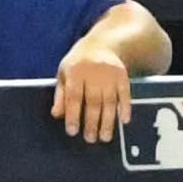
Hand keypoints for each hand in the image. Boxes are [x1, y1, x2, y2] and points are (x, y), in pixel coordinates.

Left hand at [50, 28, 137, 146]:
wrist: (102, 43)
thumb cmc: (78, 63)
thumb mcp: (64, 73)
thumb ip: (61, 94)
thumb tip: (56, 115)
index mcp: (75, 70)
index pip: (73, 96)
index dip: (73, 115)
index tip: (72, 131)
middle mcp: (93, 72)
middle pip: (93, 101)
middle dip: (91, 122)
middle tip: (90, 139)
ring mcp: (110, 73)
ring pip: (110, 101)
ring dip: (108, 121)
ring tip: (105, 137)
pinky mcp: (123, 75)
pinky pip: (125, 93)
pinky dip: (126, 107)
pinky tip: (124, 121)